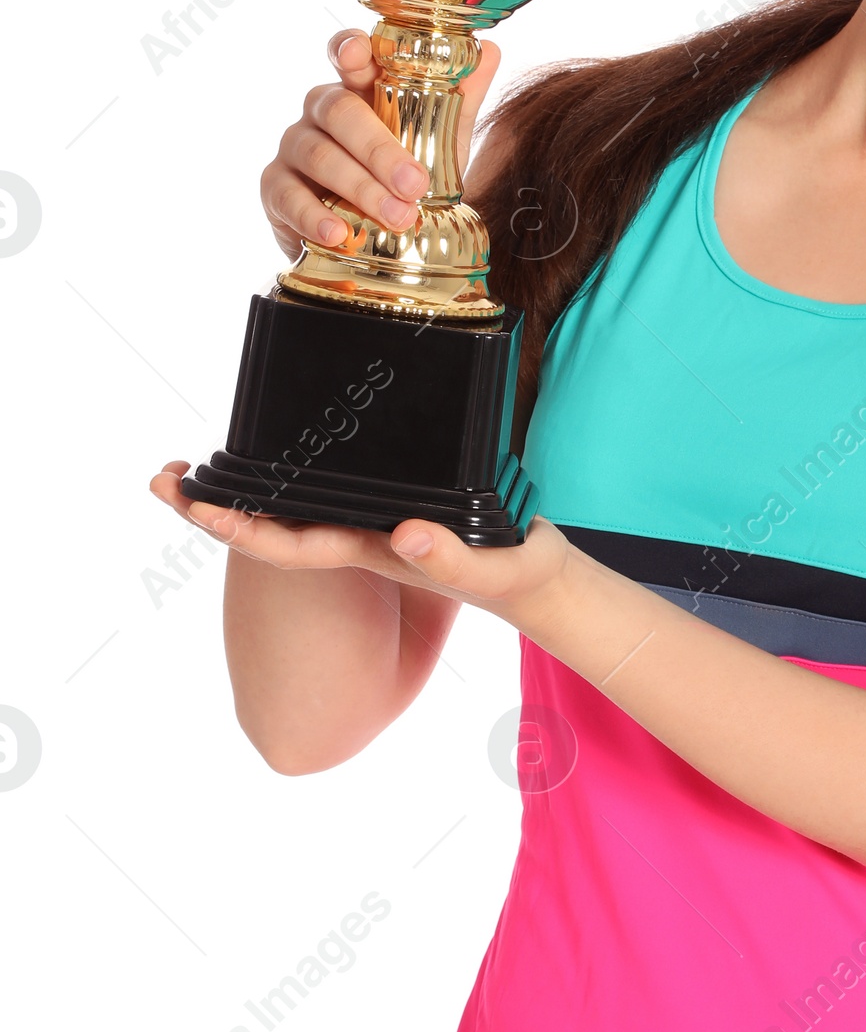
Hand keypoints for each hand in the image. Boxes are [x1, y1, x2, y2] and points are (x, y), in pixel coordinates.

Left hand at [148, 460, 567, 621]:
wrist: (536, 583)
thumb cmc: (517, 579)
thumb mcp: (496, 567)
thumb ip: (453, 558)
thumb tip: (403, 533)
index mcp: (373, 550)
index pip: (292, 544)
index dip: (243, 528)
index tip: (199, 510)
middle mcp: (359, 535)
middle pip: (272, 522)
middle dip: (217, 504)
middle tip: (162, 477)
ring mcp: (370, 520)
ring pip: (292, 504)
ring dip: (244, 484)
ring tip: (194, 463)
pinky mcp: (390, 501)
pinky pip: (324, 486)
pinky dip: (290, 469)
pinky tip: (277, 447)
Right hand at [261, 29, 501, 260]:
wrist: (369, 234)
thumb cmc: (398, 176)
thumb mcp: (437, 141)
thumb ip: (459, 100)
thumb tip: (490, 52)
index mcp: (358, 89)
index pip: (347, 55)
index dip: (349, 49)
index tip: (359, 54)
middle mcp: (321, 110)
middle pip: (340, 112)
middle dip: (380, 149)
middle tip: (415, 184)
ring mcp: (293, 146)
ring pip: (319, 155)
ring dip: (360, 188)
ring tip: (398, 218)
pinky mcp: (274, 187)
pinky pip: (287, 195)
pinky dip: (313, 216)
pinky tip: (337, 232)